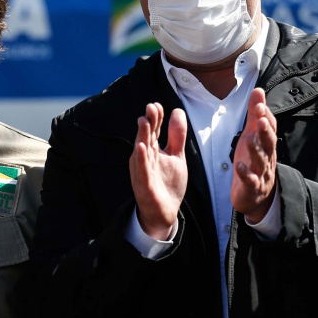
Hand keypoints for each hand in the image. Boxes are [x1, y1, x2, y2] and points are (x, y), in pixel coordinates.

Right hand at [129, 103, 187, 239]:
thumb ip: (177, 135)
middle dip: (148, 122)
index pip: (153, 130)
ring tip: (144, 120)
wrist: (164, 212)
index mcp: (152, 150)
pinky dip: (141, 158)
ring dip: (142, 136)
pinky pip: (142, 170)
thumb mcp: (177, 156)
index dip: (155, 118)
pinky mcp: (144, 185)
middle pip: (146, 137)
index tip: (157, 105)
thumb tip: (177, 111)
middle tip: (150, 107)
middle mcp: (144, 158)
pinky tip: (140, 147)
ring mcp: (143, 171)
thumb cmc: (167, 183)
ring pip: (142, 151)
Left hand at [231, 88, 276, 222]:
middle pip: (269, 143)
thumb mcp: (252, 136)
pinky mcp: (252, 186)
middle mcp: (267, 157)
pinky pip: (250, 180)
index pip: (269, 128)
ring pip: (261, 161)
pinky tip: (238, 165)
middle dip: (265, 131)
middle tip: (260, 119)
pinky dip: (245, 173)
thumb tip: (258, 90)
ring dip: (255, 150)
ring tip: (249, 140)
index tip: (259, 104)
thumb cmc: (253, 162)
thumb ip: (254, 115)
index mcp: (266, 144)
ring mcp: (261, 173)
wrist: (257, 197)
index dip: (265, 116)